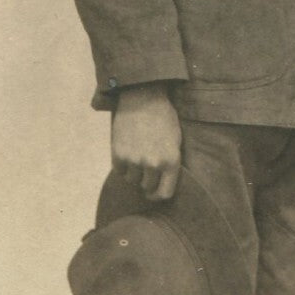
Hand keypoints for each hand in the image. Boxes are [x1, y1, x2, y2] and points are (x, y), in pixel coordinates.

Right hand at [111, 84, 181, 200]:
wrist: (142, 98)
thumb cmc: (163, 118)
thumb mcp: (176, 141)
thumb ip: (170, 163)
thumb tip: (161, 183)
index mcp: (171, 162)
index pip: (164, 194)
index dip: (158, 195)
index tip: (153, 193)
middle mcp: (153, 164)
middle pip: (147, 187)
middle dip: (146, 180)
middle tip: (145, 167)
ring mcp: (135, 160)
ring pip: (132, 180)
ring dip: (134, 172)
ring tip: (137, 156)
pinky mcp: (119, 154)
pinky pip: (119, 171)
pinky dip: (122, 165)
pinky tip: (127, 152)